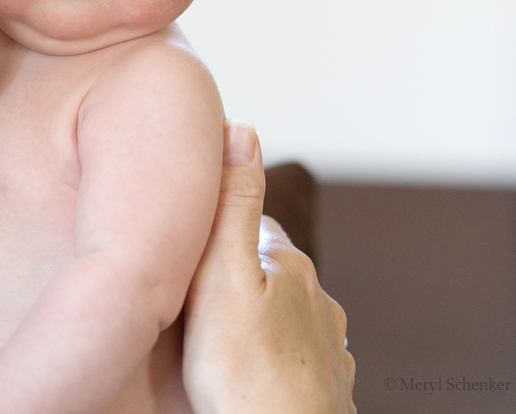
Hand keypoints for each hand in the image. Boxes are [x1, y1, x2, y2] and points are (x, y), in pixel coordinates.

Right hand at [183, 120, 355, 413]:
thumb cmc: (244, 374)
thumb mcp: (221, 276)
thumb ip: (231, 204)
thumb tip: (241, 127)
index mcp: (290, 265)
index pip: (250, 223)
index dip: (216, 224)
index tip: (187, 233)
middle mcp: (318, 301)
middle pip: (268, 271)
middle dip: (236, 274)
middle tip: (192, 292)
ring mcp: (328, 348)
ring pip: (286, 316)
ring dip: (259, 318)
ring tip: (218, 335)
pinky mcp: (326, 391)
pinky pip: (298, 361)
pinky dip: (277, 359)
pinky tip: (256, 370)